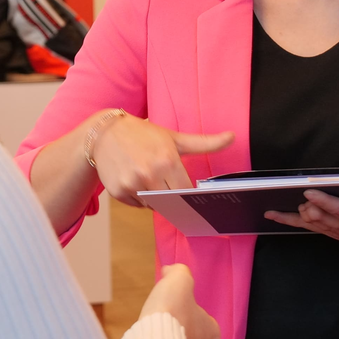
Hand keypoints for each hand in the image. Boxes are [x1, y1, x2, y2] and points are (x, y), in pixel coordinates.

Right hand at [89, 115, 232, 207]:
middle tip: (164, 179)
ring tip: (147, 175)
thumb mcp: (175, 138)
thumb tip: (233, 137)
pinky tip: (133, 178)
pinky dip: (138, 197)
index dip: (186, 191)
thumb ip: (205, 143)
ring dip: (154, 197)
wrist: (105, 133)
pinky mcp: (117, 192)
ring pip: (153, 205)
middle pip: (171, 200)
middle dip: (170, 193)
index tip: (185, 187)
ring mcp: (132, 184)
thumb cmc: (143, 134)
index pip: (186, 191)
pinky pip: (136, 204)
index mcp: (167, 160)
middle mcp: (149, 174)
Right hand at [140, 263, 220, 338]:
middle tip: (165, 322)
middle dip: (181, 332)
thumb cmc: (172, 308)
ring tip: (154, 336)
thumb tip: (170, 271)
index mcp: (213, 333)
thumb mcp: (179, 279)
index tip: (176, 309)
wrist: (153, 337)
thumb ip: (179, 272)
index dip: (189, 314)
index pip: (205, 323)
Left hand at [265, 190, 338, 270]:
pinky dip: (291, 221)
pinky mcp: (335, 233)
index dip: (326, 202)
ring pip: (311, 224)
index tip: (311, 192)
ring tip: (272, 207)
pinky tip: (275, 215)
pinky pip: (309, 228)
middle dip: (307, 208)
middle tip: (293, 196)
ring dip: (293, 216)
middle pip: (322, 218)